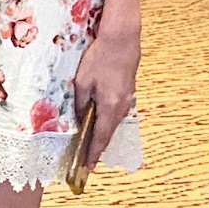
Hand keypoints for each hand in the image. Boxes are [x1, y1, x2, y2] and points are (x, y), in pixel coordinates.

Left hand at [71, 23, 139, 167]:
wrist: (122, 41)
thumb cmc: (99, 60)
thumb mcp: (82, 83)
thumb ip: (80, 103)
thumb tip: (80, 118)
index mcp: (109, 106)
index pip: (101, 137)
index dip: (94, 153)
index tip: (88, 166)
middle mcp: (121, 107)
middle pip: (109, 133)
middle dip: (98, 148)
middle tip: (88, 162)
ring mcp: (127, 100)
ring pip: (114, 124)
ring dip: (104, 136)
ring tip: (92, 148)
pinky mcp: (128, 93)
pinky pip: (117, 114)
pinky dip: (108, 123)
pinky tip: (101, 126)